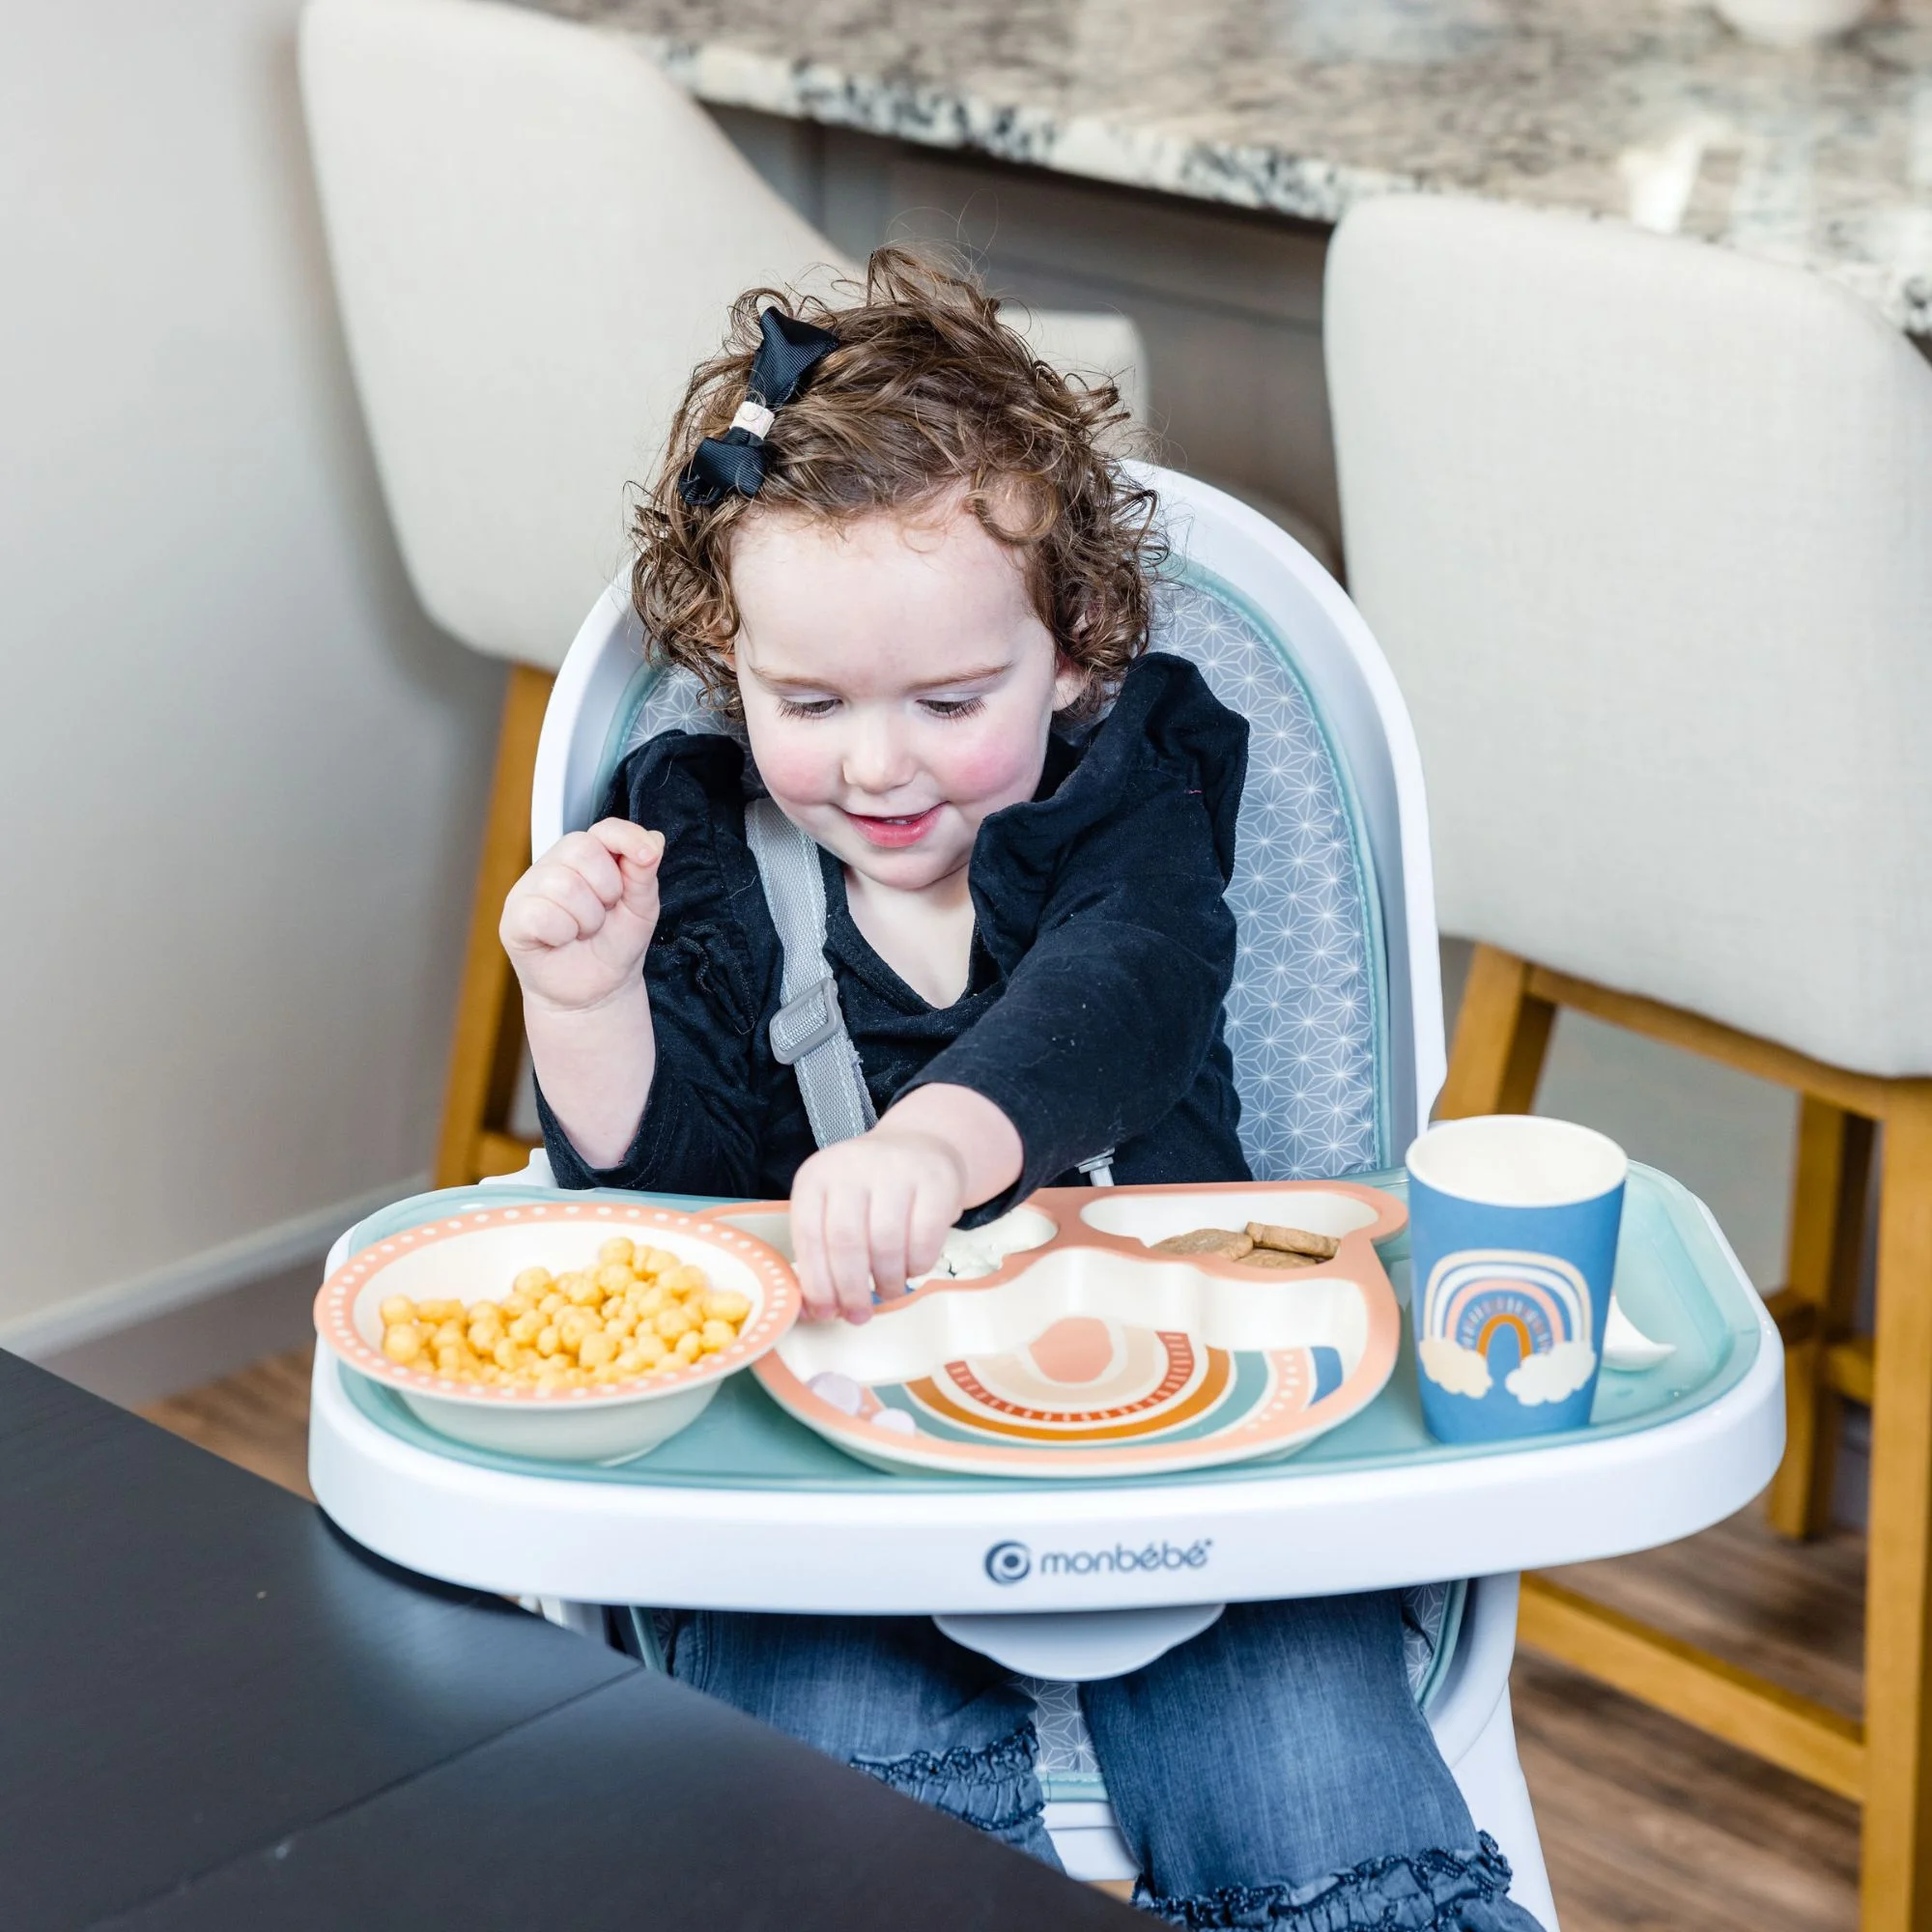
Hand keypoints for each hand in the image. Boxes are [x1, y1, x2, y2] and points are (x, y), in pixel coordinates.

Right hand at [500, 819, 664, 1014]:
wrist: (597, 991)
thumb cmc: (614, 945)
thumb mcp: (641, 908)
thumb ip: (644, 873)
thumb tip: (653, 840)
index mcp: (587, 857)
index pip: (604, 829)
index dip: (627, 838)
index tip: (647, 859)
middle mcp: (555, 865)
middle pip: (582, 850)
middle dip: (607, 889)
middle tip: (604, 914)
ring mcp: (529, 889)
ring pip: (564, 884)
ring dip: (587, 919)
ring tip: (583, 931)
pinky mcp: (513, 918)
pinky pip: (542, 914)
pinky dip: (562, 933)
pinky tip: (561, 941)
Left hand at [789, 1125, 966, 1323]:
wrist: (920, 1147)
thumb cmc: (869, 1192)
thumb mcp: (834, 1209)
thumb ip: (820, 1255)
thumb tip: (811, 1312)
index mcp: (816, 1176)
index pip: (808, 1235)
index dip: (816, 1282)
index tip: (825, 1313)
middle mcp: (852, 1166)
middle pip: (846, 1241)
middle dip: (851, 1290)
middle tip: (859, 1315)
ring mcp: (896, 1169)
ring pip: (886, 1242)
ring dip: (886, 1281)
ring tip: (888, 1291)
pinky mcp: (936, 1180)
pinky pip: (924, 1238)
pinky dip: (917, 1266)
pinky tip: (912, 1270)